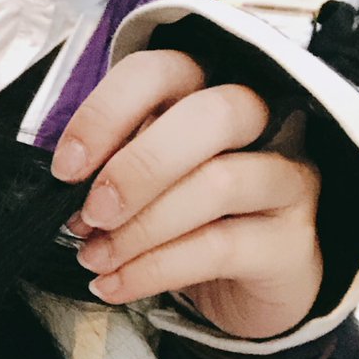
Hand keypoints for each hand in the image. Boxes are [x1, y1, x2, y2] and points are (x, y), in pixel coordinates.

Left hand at [52, 52, 322, 339]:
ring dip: (142, 226)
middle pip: (209, 116)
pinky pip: (220, 247)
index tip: (66, 166)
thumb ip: (114, 162)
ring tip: (95, 256)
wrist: (247, 287)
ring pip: (218, 183)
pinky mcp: (292, 240)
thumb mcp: (144, 179)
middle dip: (137, 167)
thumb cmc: (187, 215)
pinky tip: (116, 283)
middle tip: (89, 213)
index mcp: (206, 89)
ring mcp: (285, 177)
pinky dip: (155, 269)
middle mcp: (258, 121)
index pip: (162, 72)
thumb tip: (67, 179)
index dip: (107, 113)